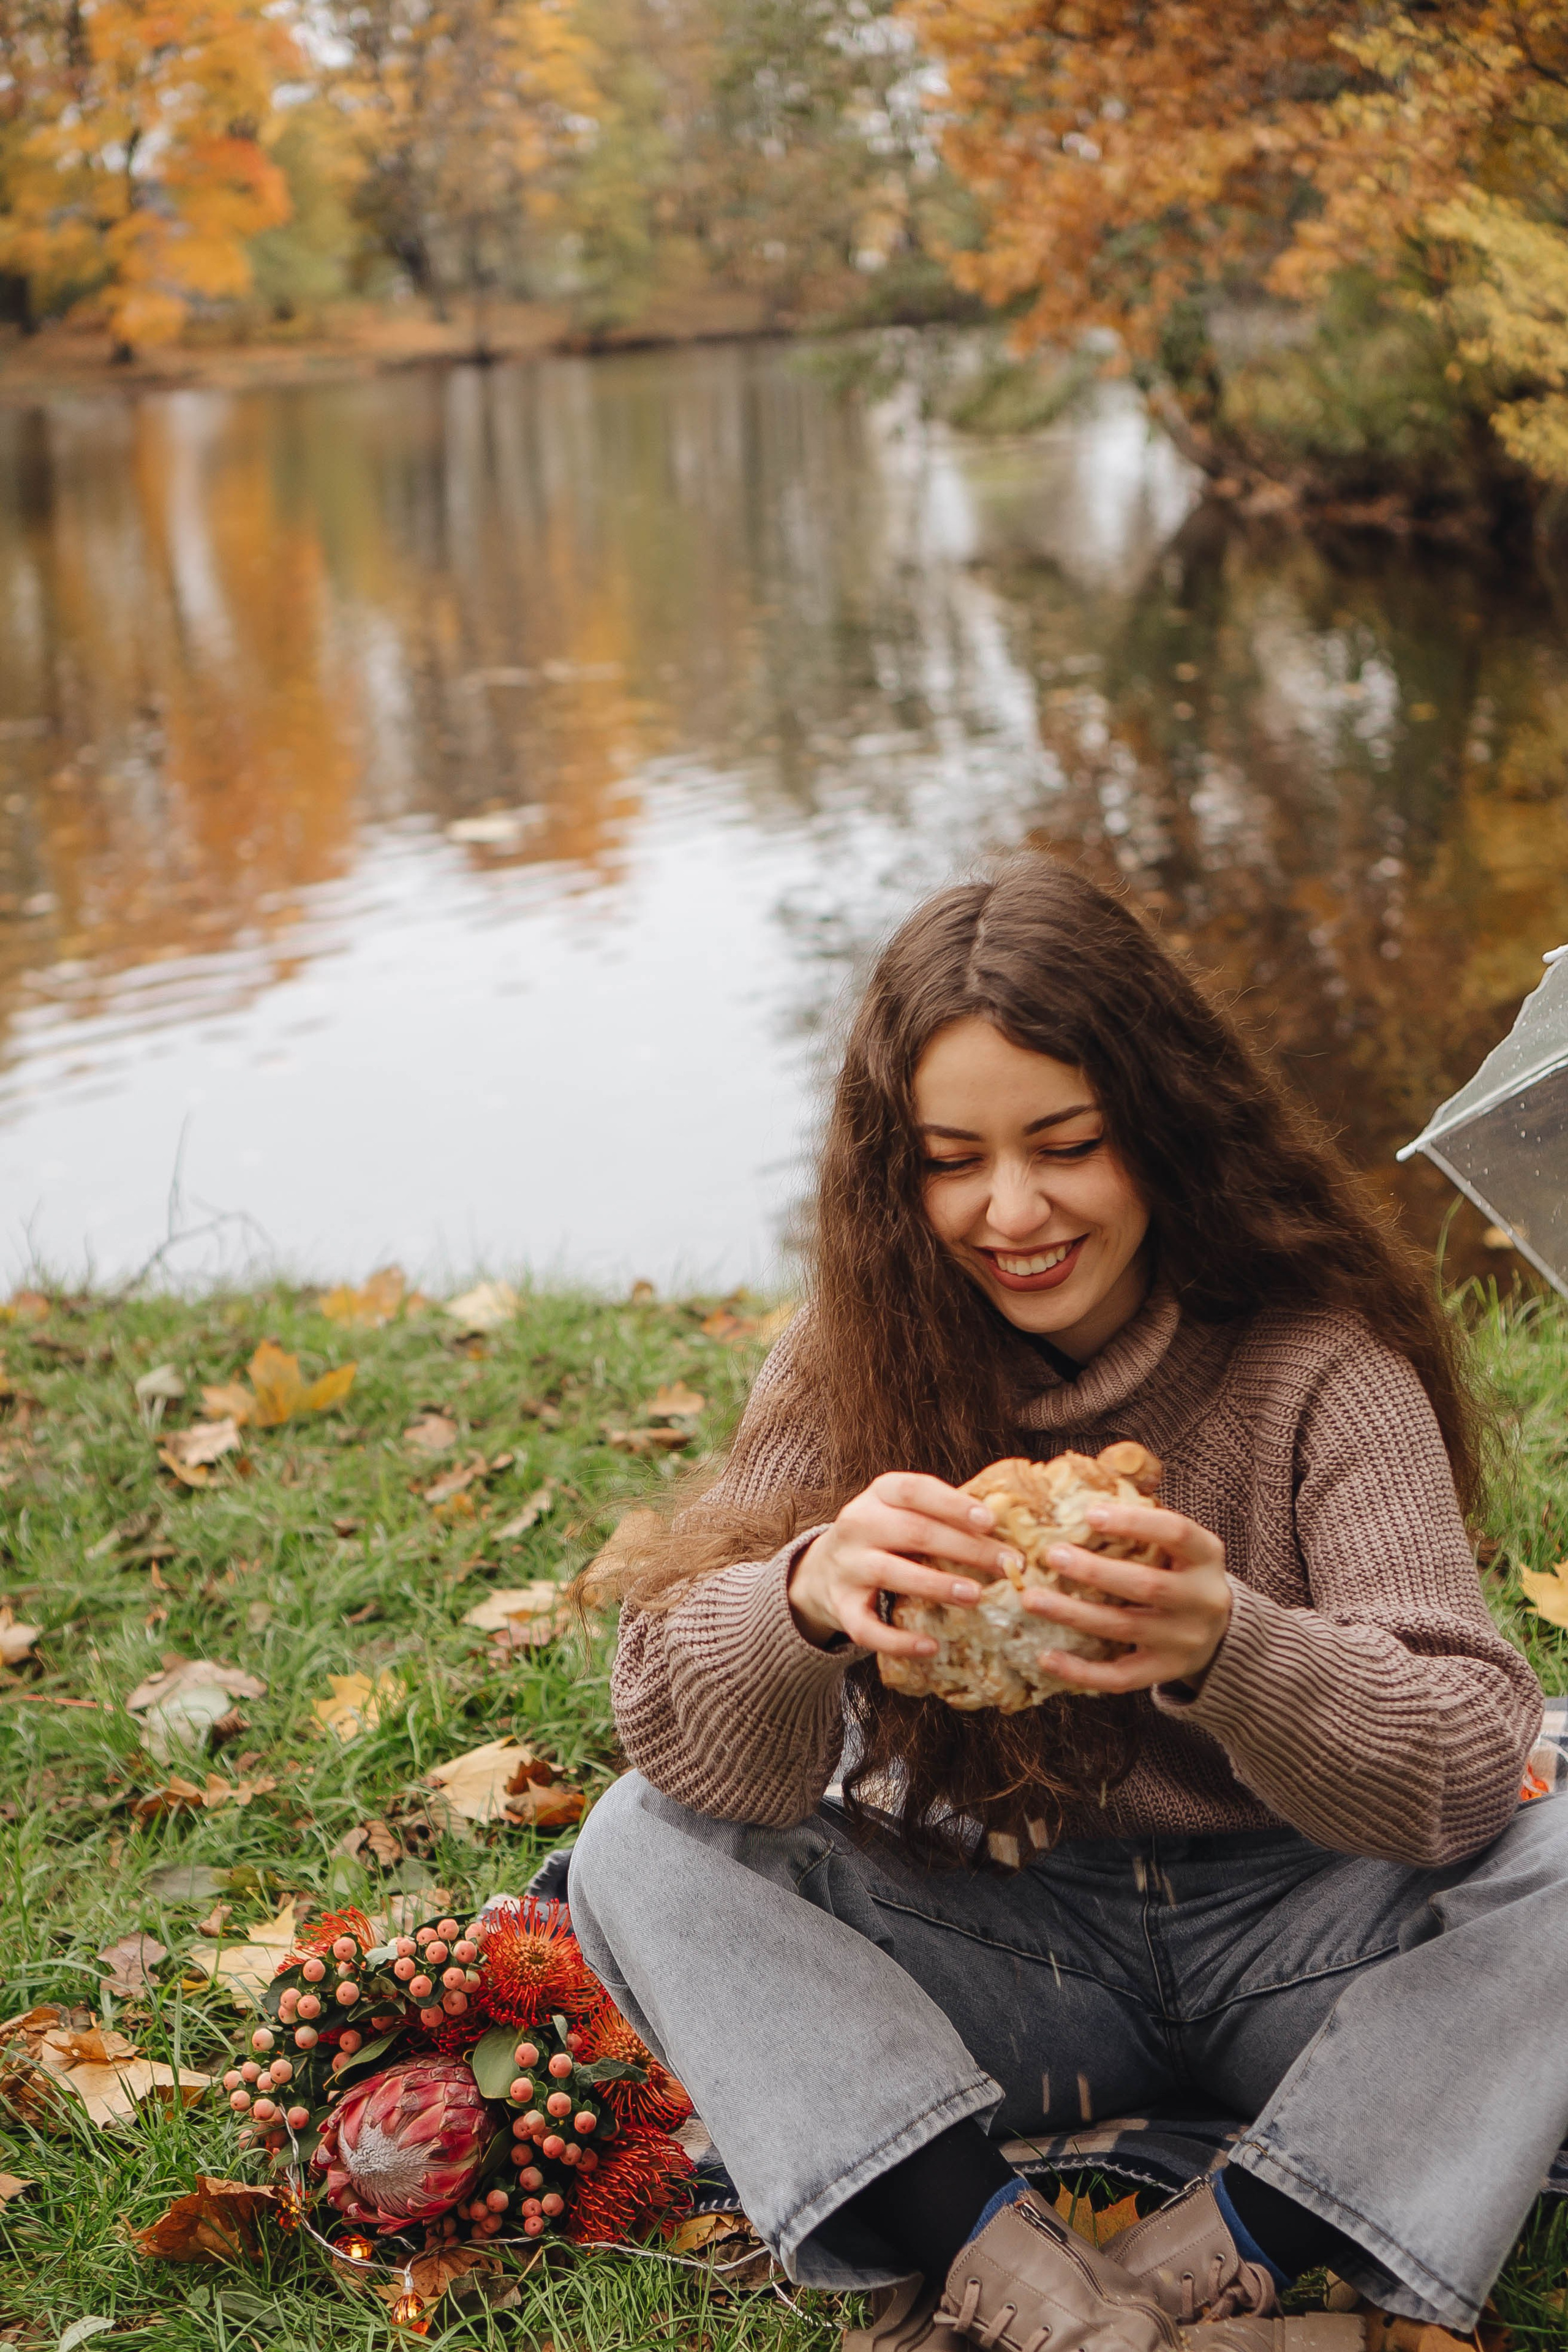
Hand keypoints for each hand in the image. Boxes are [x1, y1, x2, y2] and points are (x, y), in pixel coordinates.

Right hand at [788, 1473, 1023, 1653]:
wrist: (821, 1570)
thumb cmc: (885, 1536)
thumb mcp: (902, 1511)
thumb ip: (941, 1513)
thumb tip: (1009, 1524)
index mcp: (879, 1494)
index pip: (914, 1490)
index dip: (953, 1504)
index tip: (990, 1520)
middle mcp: (857, 1525)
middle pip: (913, 1532)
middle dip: (965, 1548)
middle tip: (1008, 1565)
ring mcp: (846, 1566)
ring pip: (891, 1573)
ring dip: (937, 1585)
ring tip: (976, 1596)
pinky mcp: (840, 1607)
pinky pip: (867, 1627)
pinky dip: (899, 1640)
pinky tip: (931, 1647)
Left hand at [1020, 1501, 1231, 1692]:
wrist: (1221, 1632)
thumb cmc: (1180, 1572)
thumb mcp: (1179, 1545)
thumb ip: (1143, 1521)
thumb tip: (1081, 1493)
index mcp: (1206, 1556)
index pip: (1176, 1533)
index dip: (1134, 1522)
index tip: (1088, 1513)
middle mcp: (1203, 1600)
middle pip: (1146, 1585)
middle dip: (1094, 1571)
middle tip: (1050, 1555)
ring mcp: (1186, 1641)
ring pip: (1125, 1628)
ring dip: (1074, 1614)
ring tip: (1031, 1599)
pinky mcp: (1165, 1671)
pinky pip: (1120, 1677)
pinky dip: (1081, 1670)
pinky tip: (1046, 1657)